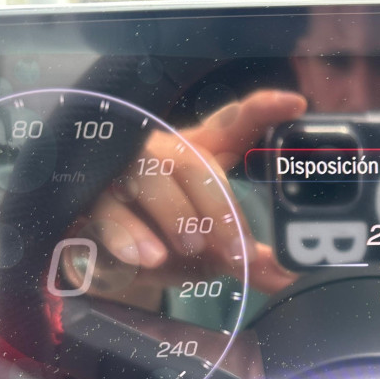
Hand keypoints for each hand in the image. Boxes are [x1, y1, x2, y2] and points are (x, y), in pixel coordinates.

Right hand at [77, 90, 305, 305]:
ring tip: (192, 248)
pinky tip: (147, 258)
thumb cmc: (163, 240)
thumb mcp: (209, 251)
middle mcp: (157, 154)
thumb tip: (286, 274)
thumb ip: (246, 260)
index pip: (231, 125)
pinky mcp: (84, 202)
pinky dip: (129, 235)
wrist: (102, 266)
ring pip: (147, 177)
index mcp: (194, 156)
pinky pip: (106, 211)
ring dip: (176, 215)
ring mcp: (116, 173)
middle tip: (238, 251)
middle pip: (190, 160)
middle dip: (218, 208)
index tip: (296, 104)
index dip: (262, 109)